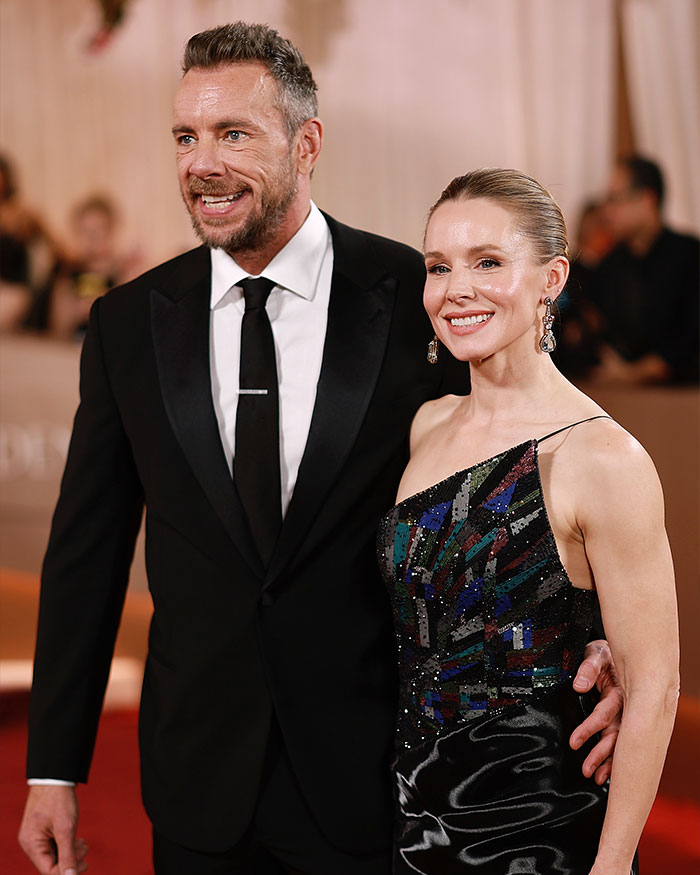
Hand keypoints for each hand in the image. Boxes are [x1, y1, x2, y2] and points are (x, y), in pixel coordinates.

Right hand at [18, 785, 87, 873]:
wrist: (55, 776)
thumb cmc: (59, 799)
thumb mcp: (66, 828)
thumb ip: (68, 854)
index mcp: (32, 845)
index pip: (49, 871)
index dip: (68, 872)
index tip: (86, 863)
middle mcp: (30, 843)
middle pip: (50, 864)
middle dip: (70, 860)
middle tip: (86, 849)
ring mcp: (34, 836)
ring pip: (53, 854)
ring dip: (69, 852)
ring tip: (83, 843)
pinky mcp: (40, 830)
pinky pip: (52, 845)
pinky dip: (65, 844)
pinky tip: (77, 839)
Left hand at [570, 639, 622, 783]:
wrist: (614, 652)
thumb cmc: (603, 653)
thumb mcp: (595, 653)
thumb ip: (588, 667)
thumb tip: (579, 686)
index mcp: (620, 690)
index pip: (604, 713)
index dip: (589, 729)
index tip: (574, 742)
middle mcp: (626, 706)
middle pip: (616, 734)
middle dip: (603, 755)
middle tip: (588, 771)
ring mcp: (626, 714)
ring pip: (620, 741)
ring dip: (609, 761)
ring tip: (596, 777)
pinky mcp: (623, 719)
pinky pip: (622, 741)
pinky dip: (615, 758)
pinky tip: (607, 772)